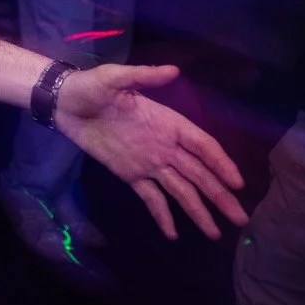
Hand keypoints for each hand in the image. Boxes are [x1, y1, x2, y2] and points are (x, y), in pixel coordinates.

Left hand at [55, 64, 247, 240]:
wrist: (64, 103)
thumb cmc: (91, 87)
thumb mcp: (115, 77)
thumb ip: (143, 76)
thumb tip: (173, 69)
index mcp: (168, 123)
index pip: (203, 146)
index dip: (221, 164)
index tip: (238, 183)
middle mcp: (166, 146)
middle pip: (199, 174)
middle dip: (220, 195)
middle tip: (240, 218)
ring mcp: (149, 163)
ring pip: (181, 190)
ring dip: (198, 211)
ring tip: (215, 233)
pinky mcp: (130, 175)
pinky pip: (151, 198)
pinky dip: (163, 216)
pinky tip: (174, 234)